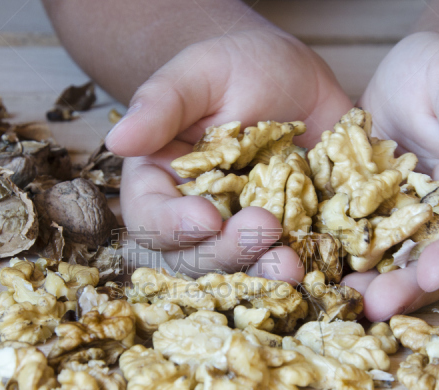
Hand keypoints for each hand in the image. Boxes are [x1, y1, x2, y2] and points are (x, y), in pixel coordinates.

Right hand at [107, 29, 351, 282]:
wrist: (291, 77)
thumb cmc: (234, 66)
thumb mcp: (199, 72)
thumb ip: (160, 104)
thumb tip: (118, 140)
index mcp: (161, 183)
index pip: (152, 218)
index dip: (174, 226)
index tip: (205, 218)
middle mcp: (197, 218)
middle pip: (196, 257)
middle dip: (227, 251)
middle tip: (263, 229)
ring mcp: (242, 233)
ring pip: (241, 270)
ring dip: (264, 273)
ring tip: (292, 265)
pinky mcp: (286, 237)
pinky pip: (288, 262)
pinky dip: (304, 268)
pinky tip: (320, 264)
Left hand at [345, 32, 438, 320]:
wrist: (415, 72)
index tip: (433, 275)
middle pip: (437, 258)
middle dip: (407, 286)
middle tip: (375, 307)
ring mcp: (418, 222)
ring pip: (396, 259)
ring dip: (371, 284)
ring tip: (340, 302)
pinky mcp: (381, 218)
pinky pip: (363, 242)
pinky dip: (344, 259)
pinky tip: (316, 272)